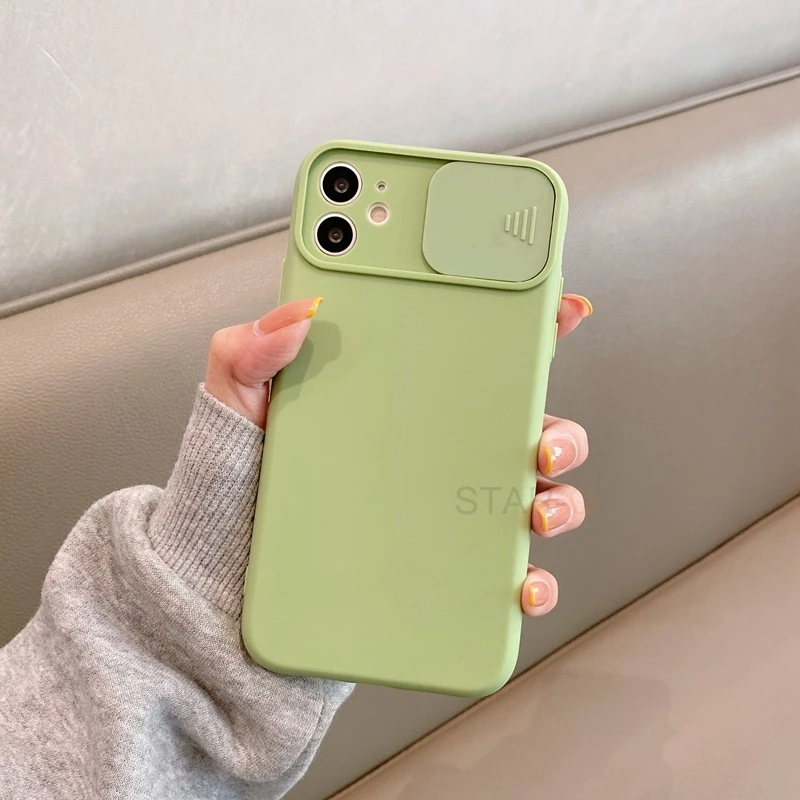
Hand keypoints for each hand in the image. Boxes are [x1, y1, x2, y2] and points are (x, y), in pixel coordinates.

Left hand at [204, 293, 592, 617]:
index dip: (524, 325)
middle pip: (520, 427)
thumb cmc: (235, 488)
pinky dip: (532, 579)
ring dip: (558, 498)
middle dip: (557, 425)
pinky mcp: (440, 570)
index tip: (558, 308)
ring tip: (536, 507)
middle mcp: (429, 451)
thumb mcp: (234, 408)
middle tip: (540, 434)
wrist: (221, 582)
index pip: (470, 351)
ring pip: (531, 496)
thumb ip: (250, 352)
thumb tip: (299, 311)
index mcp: (394, 397)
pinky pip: (505, 574)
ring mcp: (441, 510)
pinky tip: (521, 581)